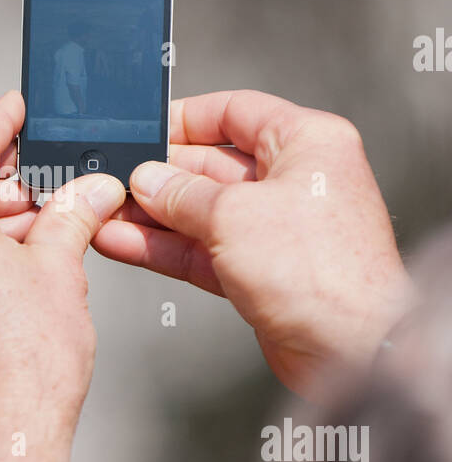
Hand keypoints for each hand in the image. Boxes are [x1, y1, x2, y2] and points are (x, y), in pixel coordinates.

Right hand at [92, 90, 413, 398]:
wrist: (352, 349)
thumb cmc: (327, 274)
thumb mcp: (235, 214)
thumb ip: (182, 194)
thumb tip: (150, 181)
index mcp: (307, 142)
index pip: (235, 112)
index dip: (185, 120)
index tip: (146, 131)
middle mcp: (296, 180)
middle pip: (212, 165)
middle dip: (160, 176)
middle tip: (117, 181)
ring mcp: (278, 228)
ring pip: (201, 211)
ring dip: (152, 215)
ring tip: (107, 214)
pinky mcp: (262, 271)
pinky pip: (202, 249)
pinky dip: (165, 247)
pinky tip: (125, 243)